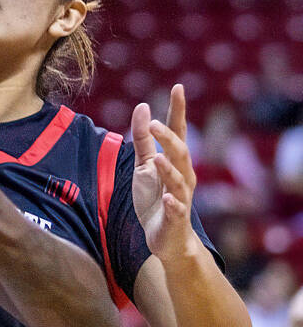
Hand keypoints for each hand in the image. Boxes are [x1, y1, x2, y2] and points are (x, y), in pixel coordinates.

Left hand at [131, 84, 199, 260]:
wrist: (165, 239)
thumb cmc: (155, 199)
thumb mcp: (144, 166)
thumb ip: (143, 139)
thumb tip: (142, 106)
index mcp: (175, 162)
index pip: (178, 131)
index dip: (178, 110)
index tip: (178, 87)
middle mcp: (183, 177)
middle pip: (180, 153)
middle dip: (169, 138)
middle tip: (154, 123)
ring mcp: (181, 198)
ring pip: (179, 181)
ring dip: (169, 170)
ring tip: (158, 159)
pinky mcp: (176, 219)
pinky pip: (177, 210)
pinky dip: (174, 204)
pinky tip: (168, 199)